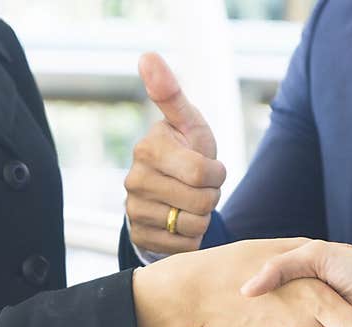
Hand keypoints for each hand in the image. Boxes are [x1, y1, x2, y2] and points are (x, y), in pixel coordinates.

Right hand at [124, 53, 224, 253]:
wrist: (168, 192)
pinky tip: (180, 223)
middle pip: (202, 202)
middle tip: (200, 188)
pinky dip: (191, 238)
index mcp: (148, 149)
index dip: (218, 174)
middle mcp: (134, 180)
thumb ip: (171, 93)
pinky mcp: (139, 236)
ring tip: (190, 204)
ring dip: (202, 217)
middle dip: (211, 196)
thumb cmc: (185, 150)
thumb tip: (147, 55)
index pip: (204, 173)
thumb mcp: (187, 123)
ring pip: (194, 226)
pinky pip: (183, 246)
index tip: (211, 168)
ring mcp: (133, 210)